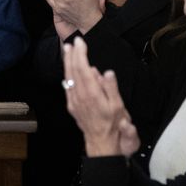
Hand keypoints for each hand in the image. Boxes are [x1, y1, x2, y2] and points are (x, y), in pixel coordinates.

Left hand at [63, 38, 138, 157]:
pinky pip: (67, 87)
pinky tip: (68, 70)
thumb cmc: (113, 125)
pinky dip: (67, 75)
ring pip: (68, 77)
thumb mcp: (118, 107)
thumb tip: (106, 72)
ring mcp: (74, 101)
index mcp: (92, 93)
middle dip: (72, 54)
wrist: (101, 143)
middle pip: (73, 70)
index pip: (83, 68)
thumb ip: (111, 88)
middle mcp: (80, 95)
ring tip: (67, 50)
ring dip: (67, 62)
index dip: (81, 54)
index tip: (81, 42)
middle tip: (72, 42)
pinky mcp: (72, 106)